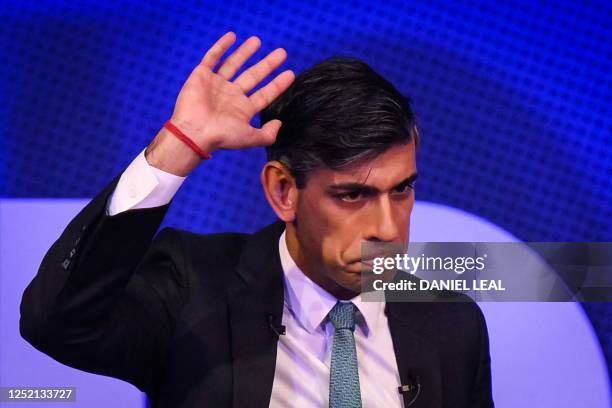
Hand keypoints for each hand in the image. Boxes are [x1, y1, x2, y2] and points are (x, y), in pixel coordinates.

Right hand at [146, 32, 294, 175]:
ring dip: (246, 52)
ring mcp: (217, 84)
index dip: (278, 84)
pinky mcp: (201, 76)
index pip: (265, 94)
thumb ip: (267, 134)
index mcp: (243, 109)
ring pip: (234, 64)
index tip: (290, 73)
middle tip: (282, 53)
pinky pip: (212, 58)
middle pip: (253, 76)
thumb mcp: (250, 138)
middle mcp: (231, 95)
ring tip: (258, 40)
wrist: (194, 132)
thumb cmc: (221, 136)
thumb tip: (279, 124)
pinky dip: (221, 47)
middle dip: (268, 65)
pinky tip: (232, 36)